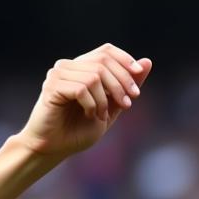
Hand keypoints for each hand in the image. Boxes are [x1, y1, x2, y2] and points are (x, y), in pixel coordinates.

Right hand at [16, 43, 150, 158]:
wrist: (57, 147)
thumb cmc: (81, 129)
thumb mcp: (113, 107)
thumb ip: (127, 87)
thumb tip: (147, 62)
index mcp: (82, 68)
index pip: (107, 51)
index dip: (125, 60)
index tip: (139, 75)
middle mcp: (69, 66)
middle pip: (103, 62)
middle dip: (122, 83)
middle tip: (128, 104)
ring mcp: (58, 74)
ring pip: (94, 76)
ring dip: (105, 100)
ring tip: (102, 115)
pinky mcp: (52, 87)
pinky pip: (81, 89)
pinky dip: (92, 105)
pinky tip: (89, 115)